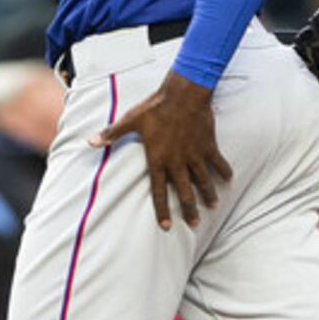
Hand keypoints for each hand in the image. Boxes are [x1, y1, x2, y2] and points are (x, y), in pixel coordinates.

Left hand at [94, 71, 232, 229]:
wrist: (183, 94)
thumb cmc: (155, 107)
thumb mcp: (130, 120)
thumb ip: (111, 134)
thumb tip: (90, 142)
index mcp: (158, 159)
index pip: (158, 191)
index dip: (162, 210)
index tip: (166, 226)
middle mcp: (177, 162)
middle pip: (184, 192)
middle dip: (190, 210)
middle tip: (194, 224)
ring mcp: (195, 155)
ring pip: (203, 181)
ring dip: (208, 195)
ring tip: (213, 206)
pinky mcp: (208, 145)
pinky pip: (218, 162)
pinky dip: (224, 171)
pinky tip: (228, 179)